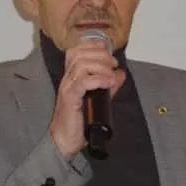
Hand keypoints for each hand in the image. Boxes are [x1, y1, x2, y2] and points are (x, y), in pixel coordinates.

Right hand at [50, 39, 125, 158]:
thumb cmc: (78, 120)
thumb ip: (108, 85)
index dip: (93, 46)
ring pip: (82, 65)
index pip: (76, 50)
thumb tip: (121, 73)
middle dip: (101, 55)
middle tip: (113, 65)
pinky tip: (108, 83)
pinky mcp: (70, 98)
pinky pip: (83, 82)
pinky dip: (98, 79)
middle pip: (80, 54)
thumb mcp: (97, 98)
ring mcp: (67, 87)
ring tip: (111, 77)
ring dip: (101, 67)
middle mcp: (67, 79)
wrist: (65, 139)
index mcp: (71, 76)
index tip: (108, 53)